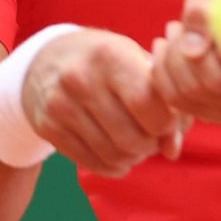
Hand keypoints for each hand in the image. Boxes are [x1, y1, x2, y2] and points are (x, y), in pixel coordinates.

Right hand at [23, 29, 189, 177]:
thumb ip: (164, 102)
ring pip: (114, 156)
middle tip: (151, 137)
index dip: (166, 122)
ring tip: (134, 143)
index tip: (166, 121)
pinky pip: (92, 163)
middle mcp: (81, 79)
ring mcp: (60, 105)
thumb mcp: (137, 62)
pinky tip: (115, 152)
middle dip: (151, 145)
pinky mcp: (48, 127)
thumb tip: (172, 150)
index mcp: (109, 55)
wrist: (48, 58)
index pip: (147, 103)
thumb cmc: (107, 61)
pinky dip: (113, 165)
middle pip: (132, 138)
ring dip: (133, 157)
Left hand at [152, 0, 220, 126]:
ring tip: (172, 32)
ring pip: (187, 98)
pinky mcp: (218, 114)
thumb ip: (204, 8)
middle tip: (173, 26)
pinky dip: (164, 76)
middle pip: (205, 90)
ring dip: (168, 63)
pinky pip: (179, 103)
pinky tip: (166, 50)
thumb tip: (191, 49)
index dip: (194, 57)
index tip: (179, 25)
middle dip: (176, 56)